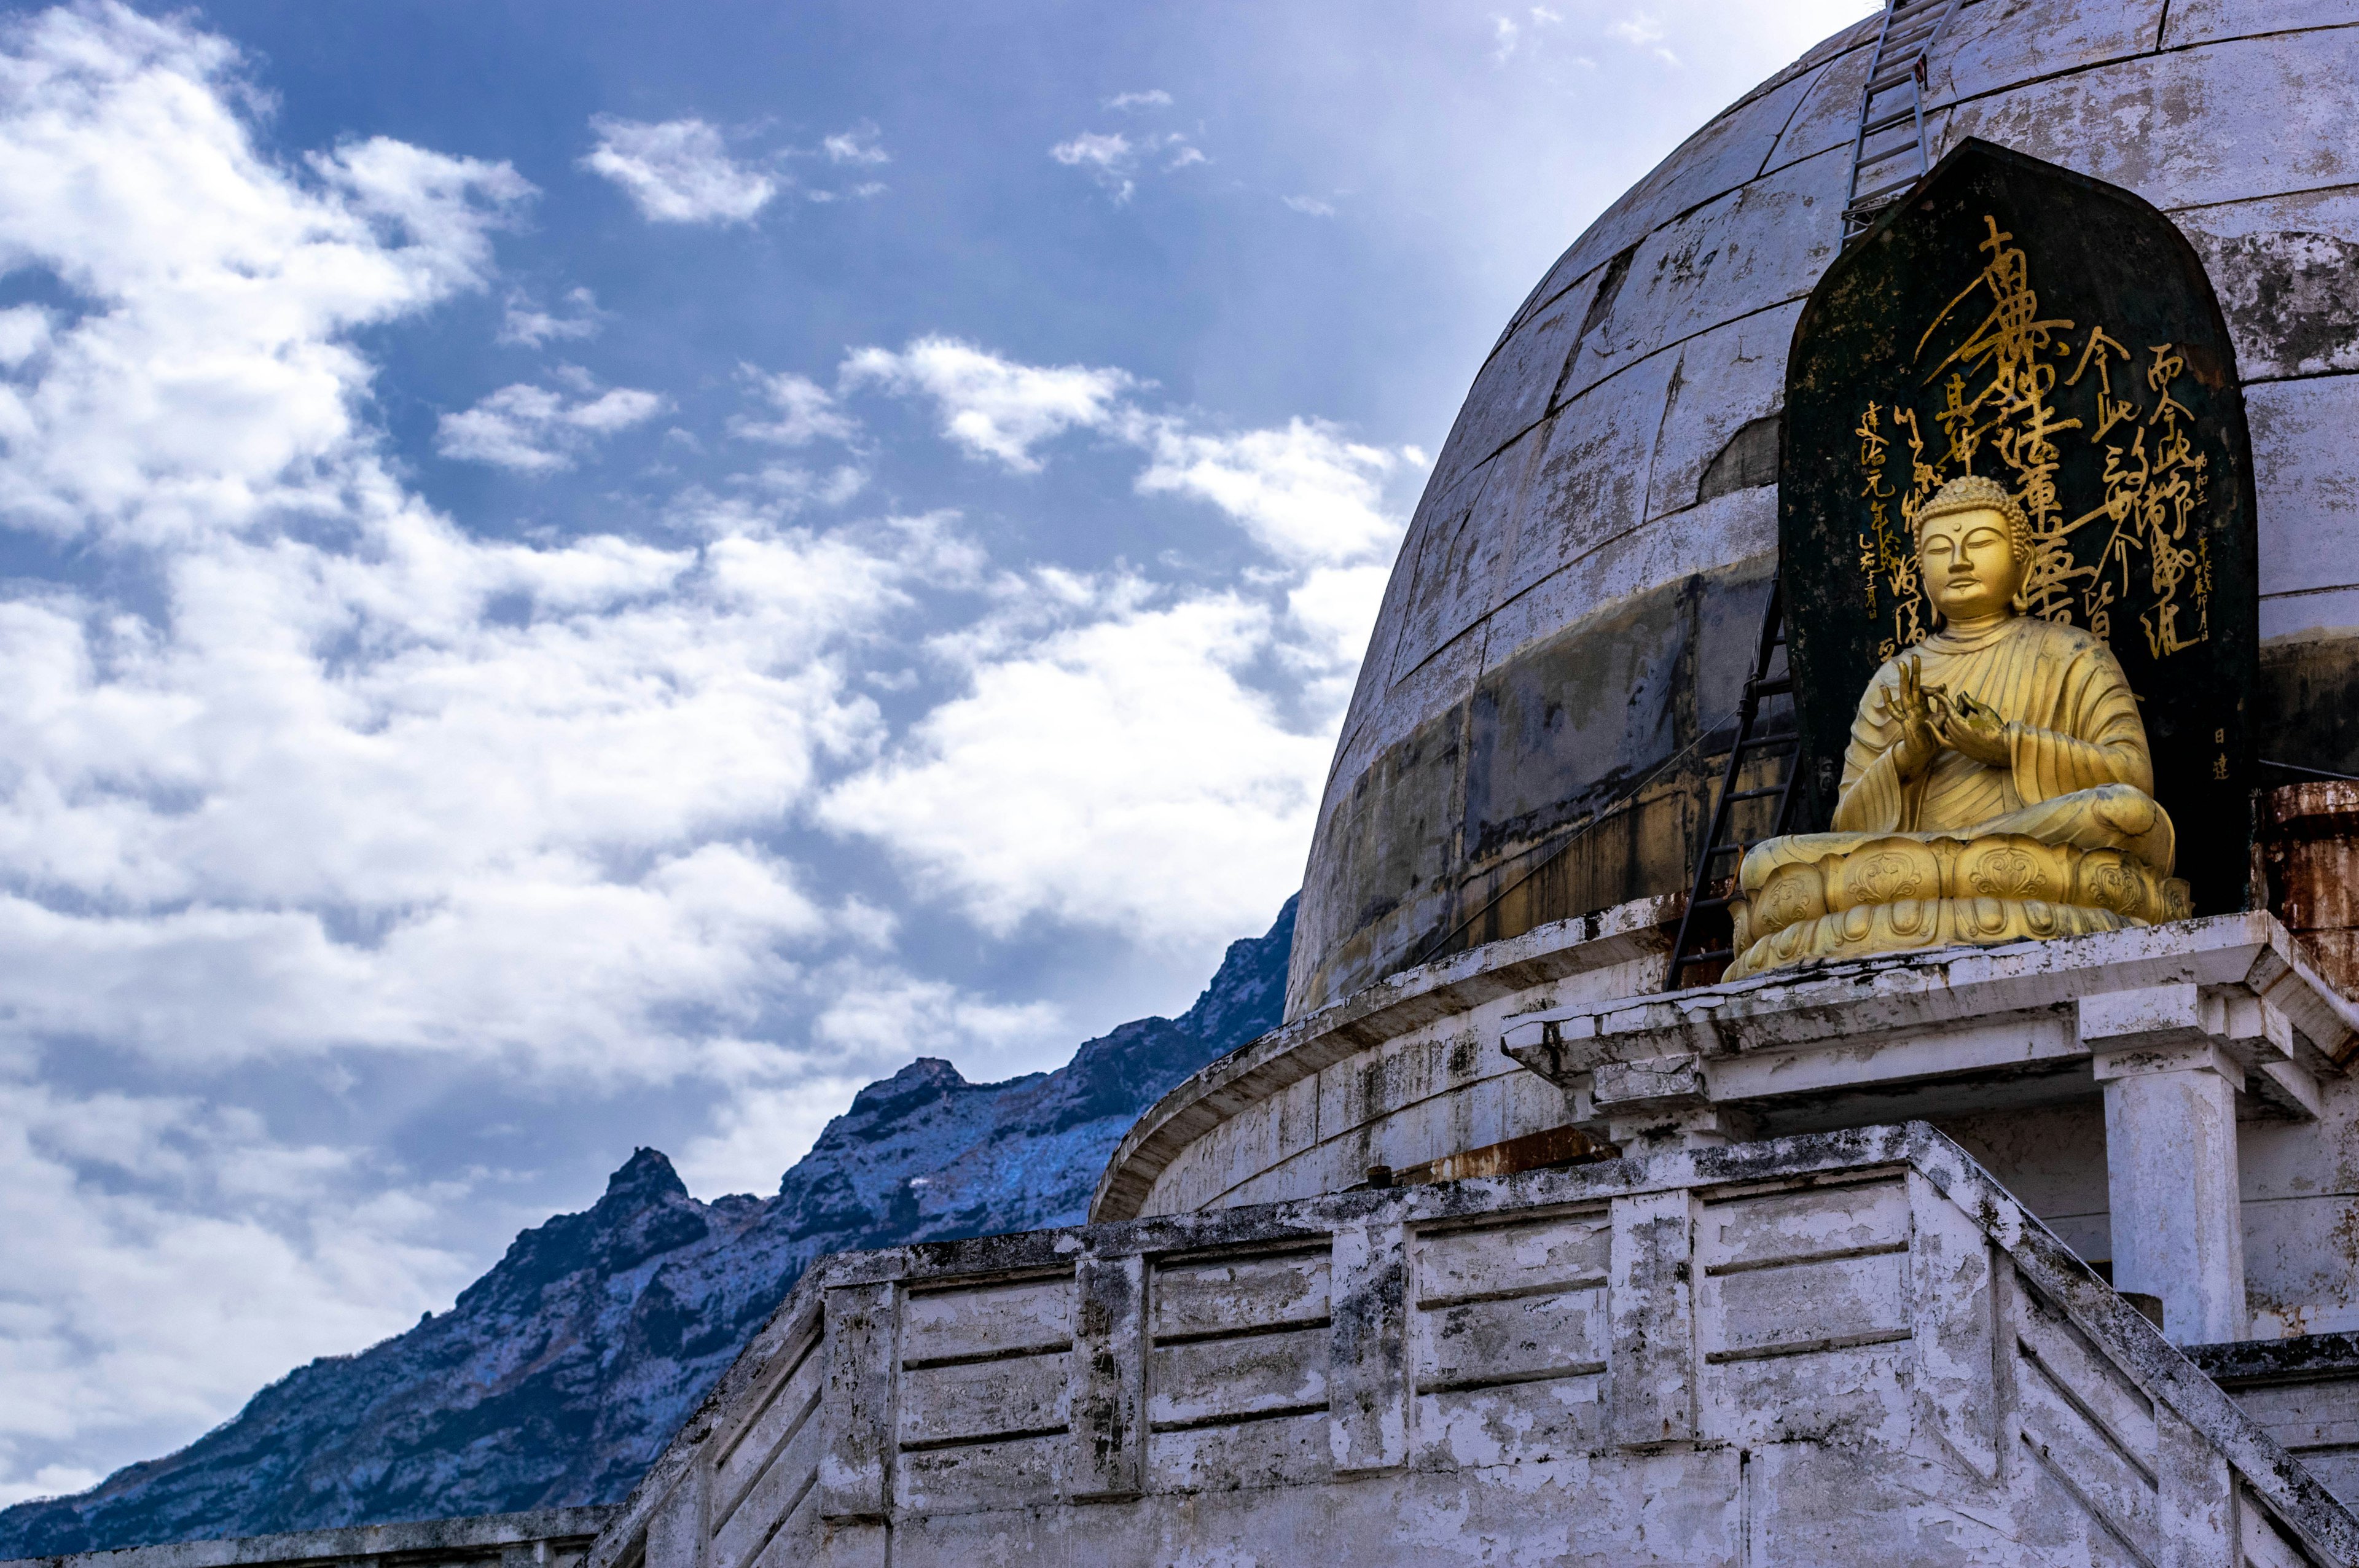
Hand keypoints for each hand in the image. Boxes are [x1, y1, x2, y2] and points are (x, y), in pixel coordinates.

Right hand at [1890, 655, 1941, 781]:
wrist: (1924, 753)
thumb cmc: (1933, 737)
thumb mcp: (1942, 718)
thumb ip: (1942, 703)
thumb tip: (1943, 685)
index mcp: (1922, 706)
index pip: (1925, 691)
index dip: (1933, 689)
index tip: (1942, 688)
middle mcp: (1913, 707)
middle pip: (1913, 685)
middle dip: (1914, 671)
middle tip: (1914, 656)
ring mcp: (1908, 713)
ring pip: (1904, 693)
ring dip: (1903, 679)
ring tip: (1901, 665)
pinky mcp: (1905, 722)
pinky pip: (1895, 710)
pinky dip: (1889, 700)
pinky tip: (1884, 689)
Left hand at [1939, 689, 2012, 766]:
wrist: (2004, 749)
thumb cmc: (1997, 728)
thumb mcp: (1985, 712)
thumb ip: (1971, 703)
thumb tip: (1961, 693)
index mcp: (1966, 727)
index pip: (1950, 711)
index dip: (1943, 701)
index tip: (1937, 694)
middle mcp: (1960, 737)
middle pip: (1947, 720)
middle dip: (1948, 710)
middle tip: (1950, 703)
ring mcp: (1959, 744)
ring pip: (1945, 729)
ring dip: (1946, 720)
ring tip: (1948, 712)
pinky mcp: (1960, 750)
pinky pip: (1944, 742)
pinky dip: (1936, 734)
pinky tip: (1930, 726)